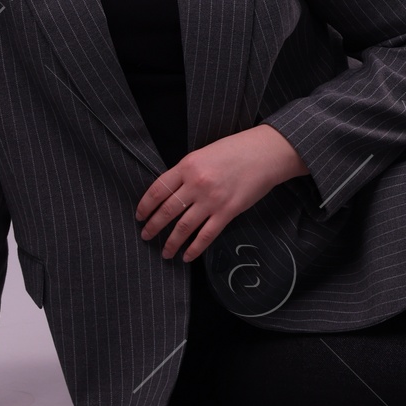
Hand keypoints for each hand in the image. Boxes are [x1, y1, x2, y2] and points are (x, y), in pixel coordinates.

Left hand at [136, 124, 308, 261]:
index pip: (158, 189)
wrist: (265, 153)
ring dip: (171, 242)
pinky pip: (206, 235)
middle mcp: (196, 183)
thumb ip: (186, 172)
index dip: (145, 206)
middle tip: (145, 236)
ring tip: (164, 252)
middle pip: (167, 211)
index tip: (139, 216)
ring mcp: (212, 199)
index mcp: (188, 165)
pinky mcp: (227, 212)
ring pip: (184, 227)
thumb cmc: (235, 150)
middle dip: (153, 227)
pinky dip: (194, 248)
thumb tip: (170, 192)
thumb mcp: (204, 154)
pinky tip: (187, 255)